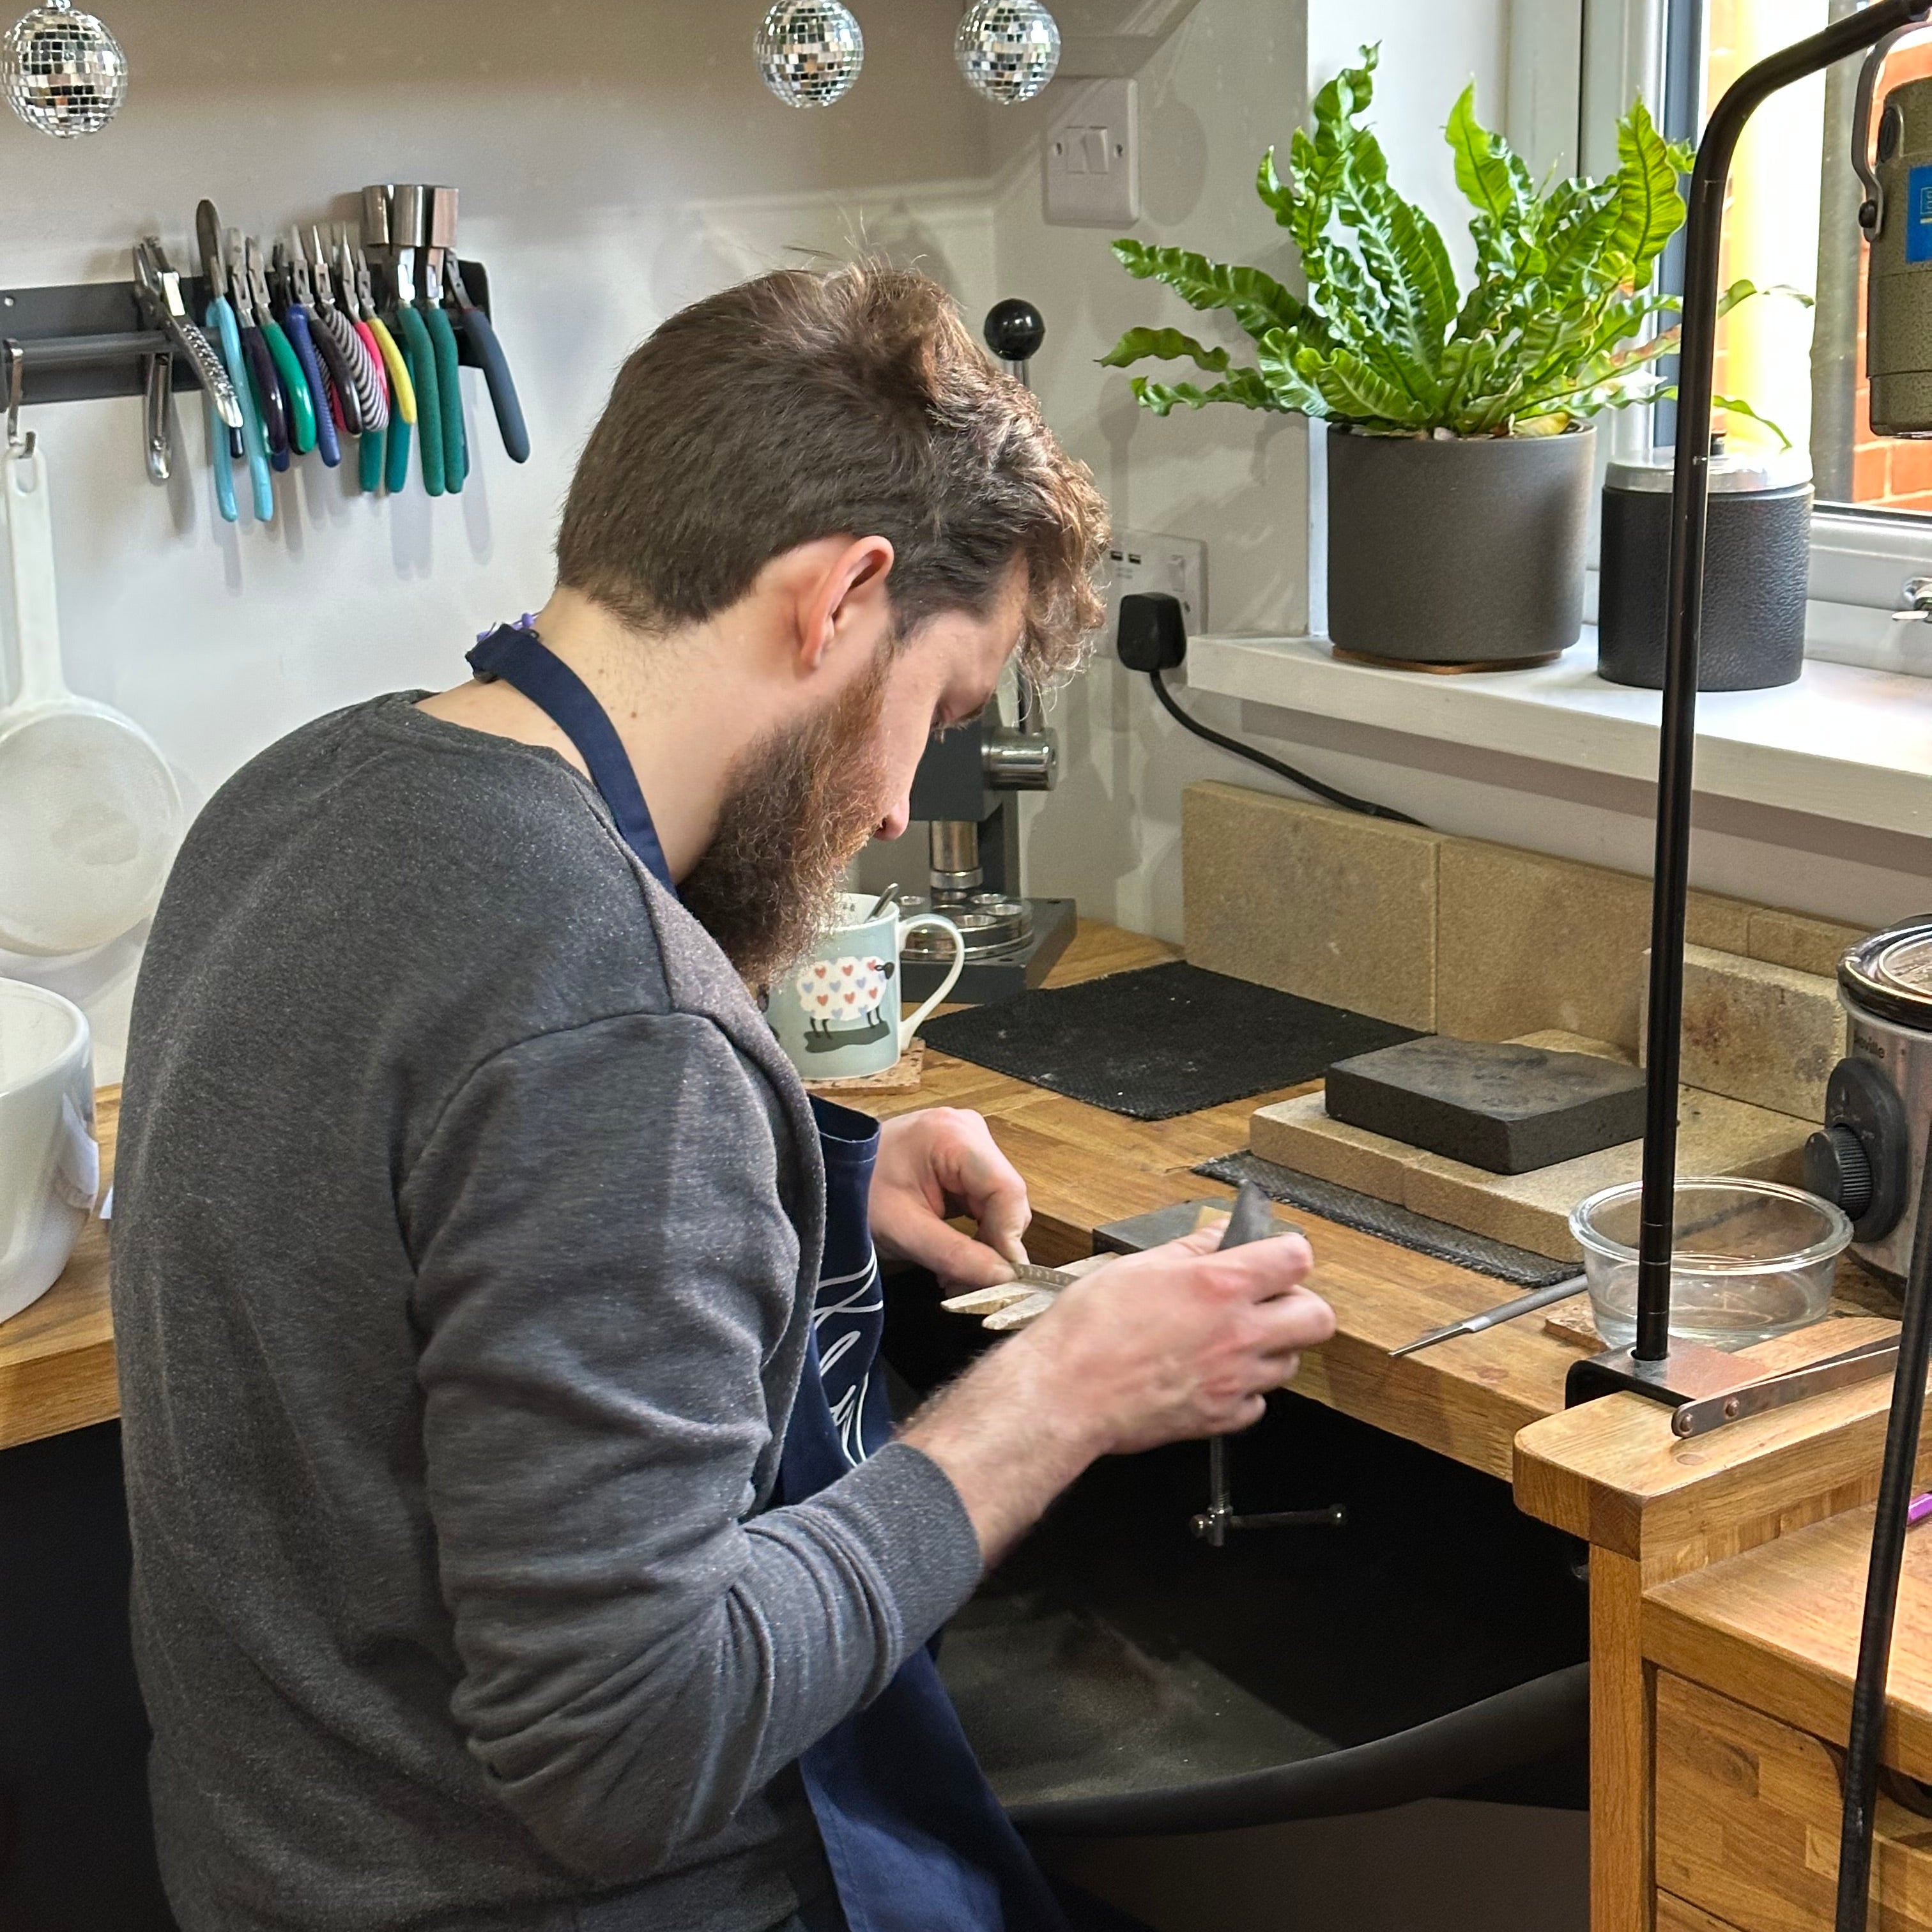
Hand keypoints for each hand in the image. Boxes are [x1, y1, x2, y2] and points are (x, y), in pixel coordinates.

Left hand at [869, 1109, 1030, 1287]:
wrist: (825, 1174)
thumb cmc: (855, 1194)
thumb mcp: (904, 1231)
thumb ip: (956, 1255)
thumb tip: (1004, 1277)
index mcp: (954, 1135)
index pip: (1007, 1191)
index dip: (1010, 1238)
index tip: (1003, 1280)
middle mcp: (968, 1129)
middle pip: (1006, 1196)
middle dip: (994, 1245)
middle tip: (969, 1286)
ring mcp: (966, 1139)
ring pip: (999, 1202)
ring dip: (985, 1242)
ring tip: (955, 1275)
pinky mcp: (961, 1156)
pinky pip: (984, 1198)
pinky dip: (975, 1230)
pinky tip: (955, 1254)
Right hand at [900, 1225, 1332, 1561]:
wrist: (1065, 1392)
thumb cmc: (1090, 1329)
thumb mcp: (1139, 1266)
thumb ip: (1191, 1249)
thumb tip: (1220, 1235)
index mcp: (1221, 1285)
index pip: (1297, 1258)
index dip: (1288, 1252)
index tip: (1275, 1256)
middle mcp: (1240, 1333)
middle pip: (1318, 1318)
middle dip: (1298, 1305)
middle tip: (1269, 1301)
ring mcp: (1235, 1380)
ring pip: (1290, 1363)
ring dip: (1272, 1348)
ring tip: (1234, 1339)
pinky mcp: (1221, 1418)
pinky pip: (1258, 1403)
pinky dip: (1244, 1391)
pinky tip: (1214, 1376)